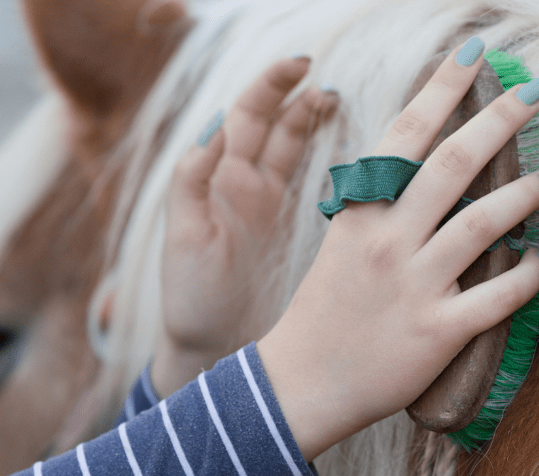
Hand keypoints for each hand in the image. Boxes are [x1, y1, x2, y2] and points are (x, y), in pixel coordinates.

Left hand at [152, 58, 337, 396]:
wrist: (210, 345)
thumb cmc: (191, 297)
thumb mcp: (183, 238)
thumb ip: (191, 181)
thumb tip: (214, 125)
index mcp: (218, 181)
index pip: (246, 117)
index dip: (270, 86)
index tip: (301, 66)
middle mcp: (245, 186)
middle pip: (275, 125)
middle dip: (299, 97)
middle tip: (331, 85)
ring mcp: (271, 206)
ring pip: (296, 149)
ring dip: (315, 122)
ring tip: (340, 105)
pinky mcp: (292, 230)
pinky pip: (314, 185)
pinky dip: (332, 164)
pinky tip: (356, 157)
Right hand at [258, 40, 538, 460]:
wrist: (302, 382)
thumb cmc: (320, 314)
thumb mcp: (339, 248)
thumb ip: (376, 212)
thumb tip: (421, 179)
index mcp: (358, 215)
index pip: (402, 137)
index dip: (440, 91)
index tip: (472, 56)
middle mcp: (387, 242)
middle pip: (451, 165)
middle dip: (498, 120)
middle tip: (533, 92)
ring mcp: (412, 285)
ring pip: (481, 224)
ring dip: (525, 194)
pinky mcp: (438, 331)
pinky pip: (497, 296)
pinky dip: (526, 276)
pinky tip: (537, 261)